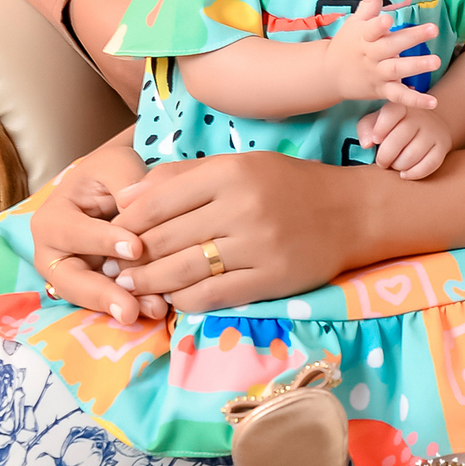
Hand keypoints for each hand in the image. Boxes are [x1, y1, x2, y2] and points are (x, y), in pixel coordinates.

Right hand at [30, 144, 169, 325]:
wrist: (111, 185)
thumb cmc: (111, 171)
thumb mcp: (117, 164)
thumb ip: (127, 185)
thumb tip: (138, 215)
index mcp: (51, 218)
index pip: (74, 232)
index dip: (103, 241)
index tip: (137, 247)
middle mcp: (53, 253)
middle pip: (71, 280)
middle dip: (102, 294)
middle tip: (129, 309)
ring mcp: (70, 275)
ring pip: (89, 298)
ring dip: (120, 305)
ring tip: (153, 310)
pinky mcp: (92, 287)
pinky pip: (107, 300)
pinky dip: (132, 303)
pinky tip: (157, 308)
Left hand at [109, 151, 372, 312]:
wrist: (351, 212)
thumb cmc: (289, 184)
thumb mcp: (241, 165)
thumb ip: (183, 176)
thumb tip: (126, 196)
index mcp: (231, 171)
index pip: (159, 200)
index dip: (128, 223)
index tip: (113, 236)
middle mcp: (242, 206)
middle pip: (166, 238)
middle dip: (133, 258)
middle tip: (114, 269)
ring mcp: (257, 245)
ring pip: (183, 271)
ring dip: (150, 283)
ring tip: (132, 286)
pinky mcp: (270, 279)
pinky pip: (212, 295)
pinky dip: (184, 300)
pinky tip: (173, 298)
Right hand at [328, 0, 440, 106]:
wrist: (330, 75)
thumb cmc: (347, 42)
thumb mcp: (355, 21)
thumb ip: (368, 1)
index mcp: (365, 36)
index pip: (371, 29)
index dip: (378, 25)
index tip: (388, 19)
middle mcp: (371, 55)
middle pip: (391, 47)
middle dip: (411, 38)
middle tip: (433, 29)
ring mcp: (377, 74)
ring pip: (397, 71)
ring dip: (416, 66)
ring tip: (436, 62)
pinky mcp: (382, 90)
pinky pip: (399, 97)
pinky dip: (415, 101)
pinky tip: (432, 102)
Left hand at [358, 102, 452, 179]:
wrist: (428, 124)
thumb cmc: (395, 126)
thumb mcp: (377, 121)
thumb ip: (366, 129)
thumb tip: (366, 143)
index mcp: (401, 106)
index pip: (391, 113)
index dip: (380, 128)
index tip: (375, 141)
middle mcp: (419, 116)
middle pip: (400, 137)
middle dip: (386, 155)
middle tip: (382, 162)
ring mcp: (433, 131)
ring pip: (413, 154)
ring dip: (399, 165)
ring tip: (394, 165)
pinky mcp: (443, 145)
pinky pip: (430, 164)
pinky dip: (414, 173)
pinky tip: (405, 174)